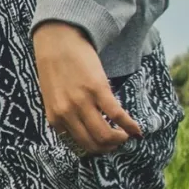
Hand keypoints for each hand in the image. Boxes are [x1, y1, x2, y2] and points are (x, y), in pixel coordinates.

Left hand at [32, 22, 143, 155]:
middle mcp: (67, 113)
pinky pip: (117, 115)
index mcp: (54, 117)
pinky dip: (129, 125)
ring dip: (119, 140)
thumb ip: (62, 114)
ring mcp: (82, 102)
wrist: (58, 40)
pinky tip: (136, 130)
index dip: (94, 149)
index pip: (77, 145)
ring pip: (105, 135)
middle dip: (108, 147)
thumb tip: (80, 130)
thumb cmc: (54, 67)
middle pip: (92, 143)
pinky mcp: (98, 89)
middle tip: (117, 142)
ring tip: (125, 136)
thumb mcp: (51, 97)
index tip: (104, 145)